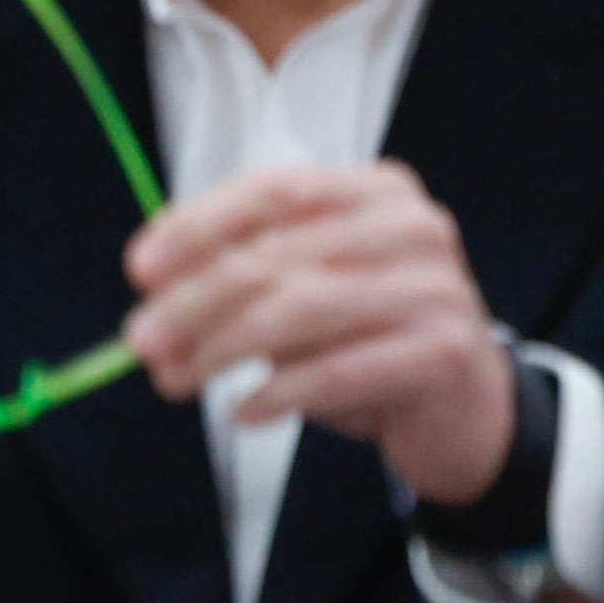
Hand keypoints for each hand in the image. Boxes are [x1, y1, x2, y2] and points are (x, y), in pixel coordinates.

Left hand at [124, 161, 511, 504]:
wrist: (463, 407)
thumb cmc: (367, 337)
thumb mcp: (302, 290)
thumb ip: (240, 272)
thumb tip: (153, 284)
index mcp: (372, 190)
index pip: (272, 190)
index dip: (198, 226)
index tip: (140, 270)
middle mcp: (410, 226)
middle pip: (275, 255)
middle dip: (192, 301)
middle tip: (142, 342)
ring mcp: (434, 287)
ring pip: (299, 309)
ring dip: (221, 349)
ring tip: (176, 381)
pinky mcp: (443, 352)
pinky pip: (339, 370)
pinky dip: (279, 393)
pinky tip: (242, 412)